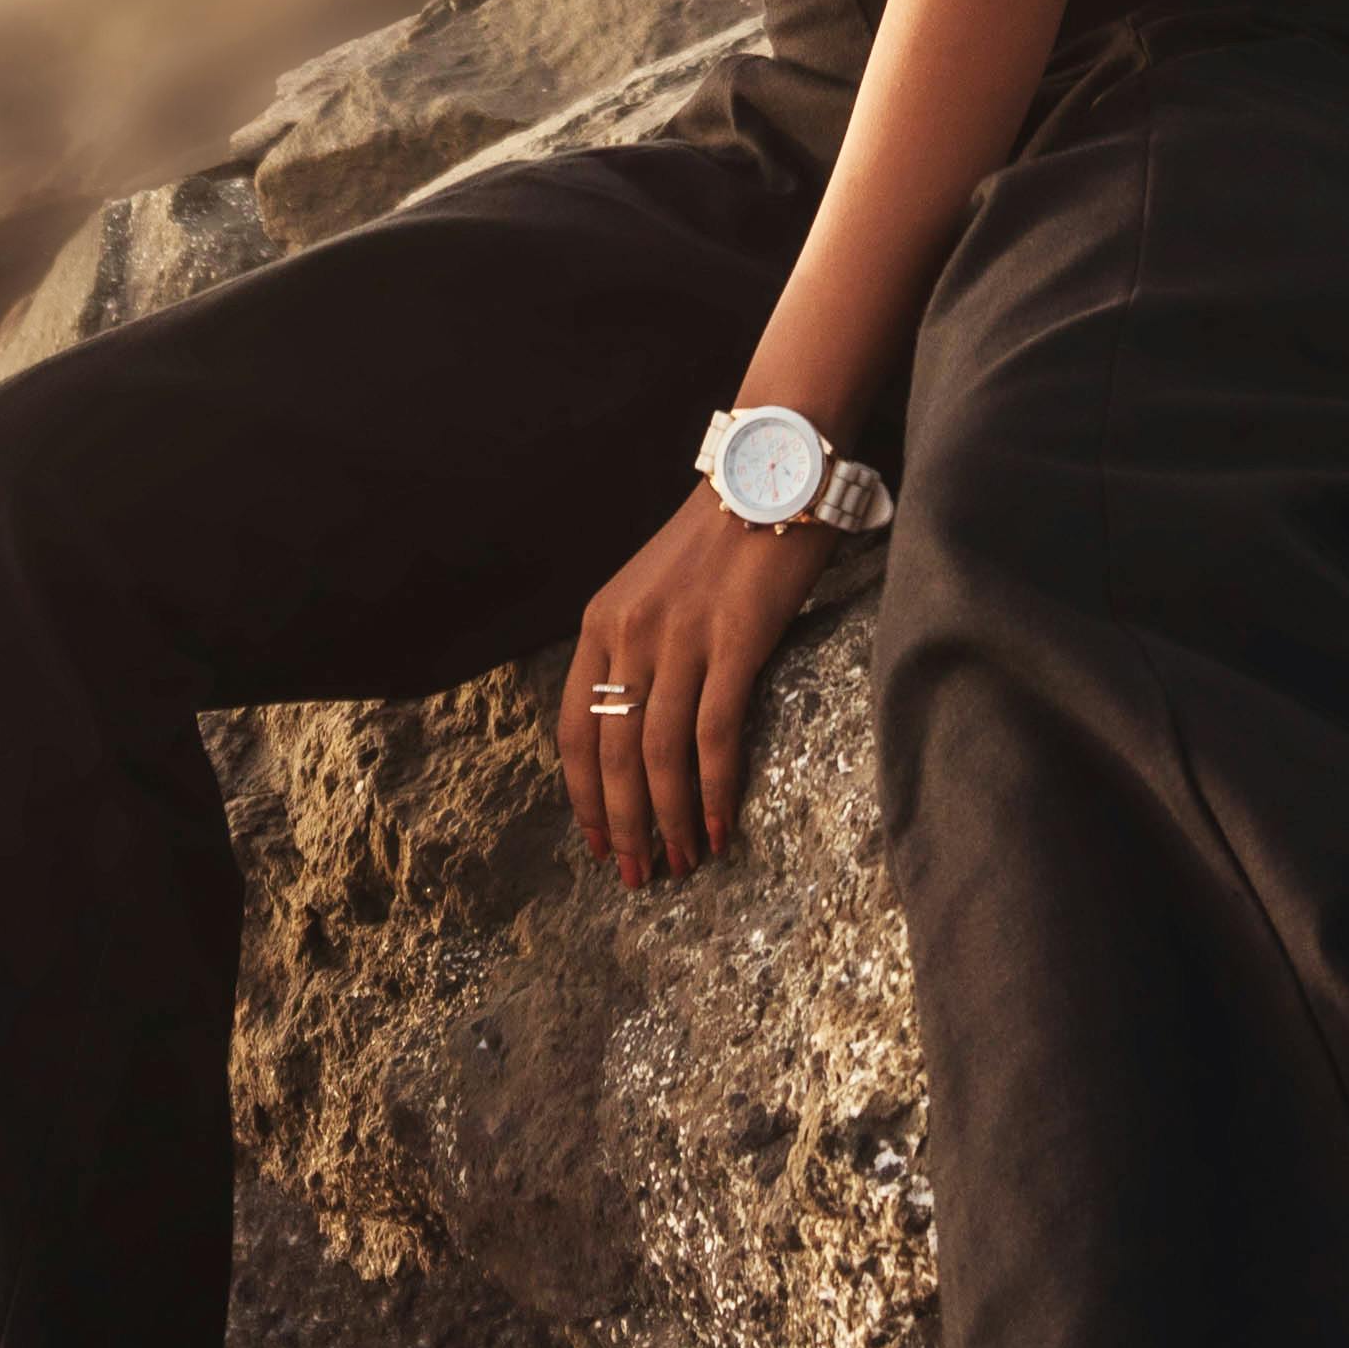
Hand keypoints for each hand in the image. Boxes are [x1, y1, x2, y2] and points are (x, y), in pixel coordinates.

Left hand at [562, 486, 837, 889]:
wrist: (772, 473)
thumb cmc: (722, 535)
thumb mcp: (654, 589)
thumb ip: (639, 648)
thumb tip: (640, 724)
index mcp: (602, 623)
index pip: (576, 727)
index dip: (583, 794)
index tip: (596, 840)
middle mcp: (630, 633)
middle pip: (612, 752)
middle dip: (622, 824)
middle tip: (636, 874)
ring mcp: (681, 637)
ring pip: (659, 754)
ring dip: (670, 819)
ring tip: (683, 862)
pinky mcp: (735, 641)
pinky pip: (714, 733)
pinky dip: (716, 790)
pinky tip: (723, 826)